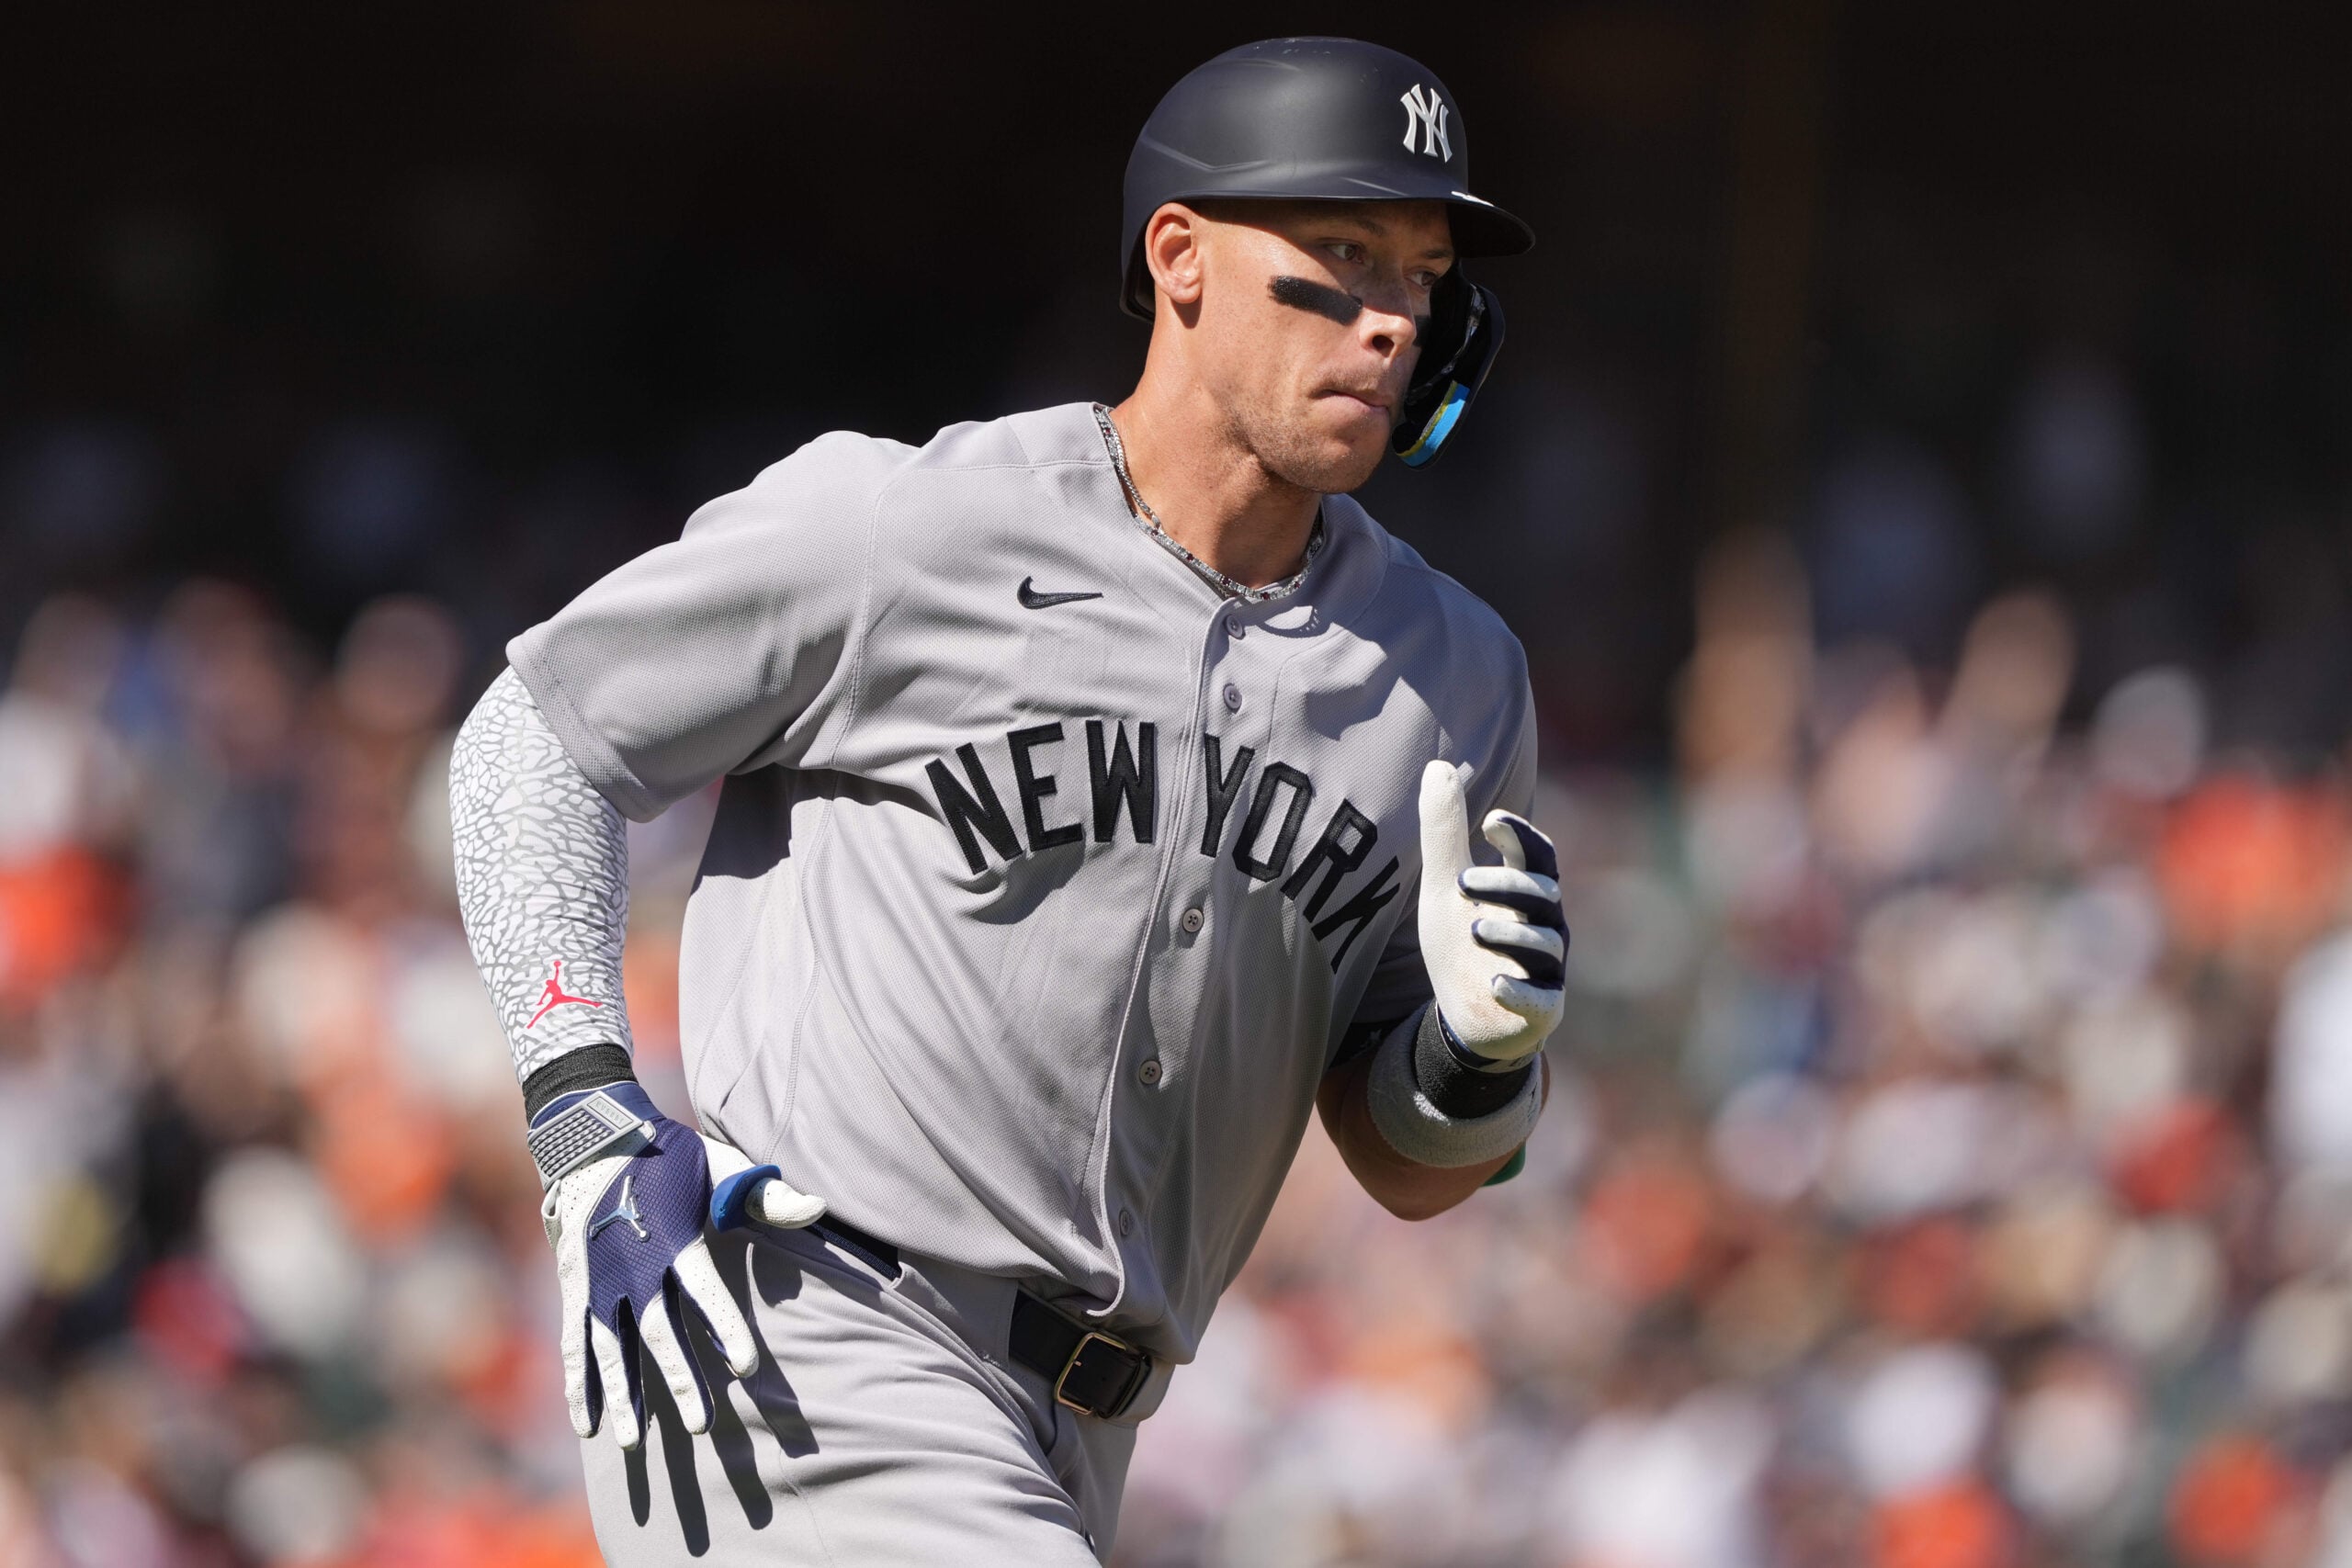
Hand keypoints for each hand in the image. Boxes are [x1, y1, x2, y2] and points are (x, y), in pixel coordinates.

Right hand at [533, 1082, 823, 1447]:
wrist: (592, 1137)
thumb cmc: (669, 1156)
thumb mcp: (719, 1164)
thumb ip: (765, 1194)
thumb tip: (818, 1207)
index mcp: (674, 1237)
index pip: (705, 1292)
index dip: (725, 1328)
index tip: (746, 1367)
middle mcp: (633, 1265)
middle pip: (659, 1331)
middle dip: (680, 1378)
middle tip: (702, 1422)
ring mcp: (598, 1280)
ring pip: (611, 1348)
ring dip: (623, 1395)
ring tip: (638, 1442)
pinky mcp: (575, 1287)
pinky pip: (575, 1342)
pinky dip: (579, 1384)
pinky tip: (587, 1425)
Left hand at [1416, 760, 1566, 1068]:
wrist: (1468, 1018)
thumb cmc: (1462, 944)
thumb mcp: (1445, 887)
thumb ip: (1444, 832)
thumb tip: (1438, 765)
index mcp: (1524, 892)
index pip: (1538, 855)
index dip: (1521, 835)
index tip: (1490, 821)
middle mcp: (1544, 925)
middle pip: (1542, 894)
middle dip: (1506, 884)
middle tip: (1461, 881)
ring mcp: (1545, 969)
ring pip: (1545, 944)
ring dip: (1512, 934)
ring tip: (1474, 929)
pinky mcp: (1541, 1009)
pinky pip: (1542, 1000)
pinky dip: (1522, 991)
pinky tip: (1496, 984)